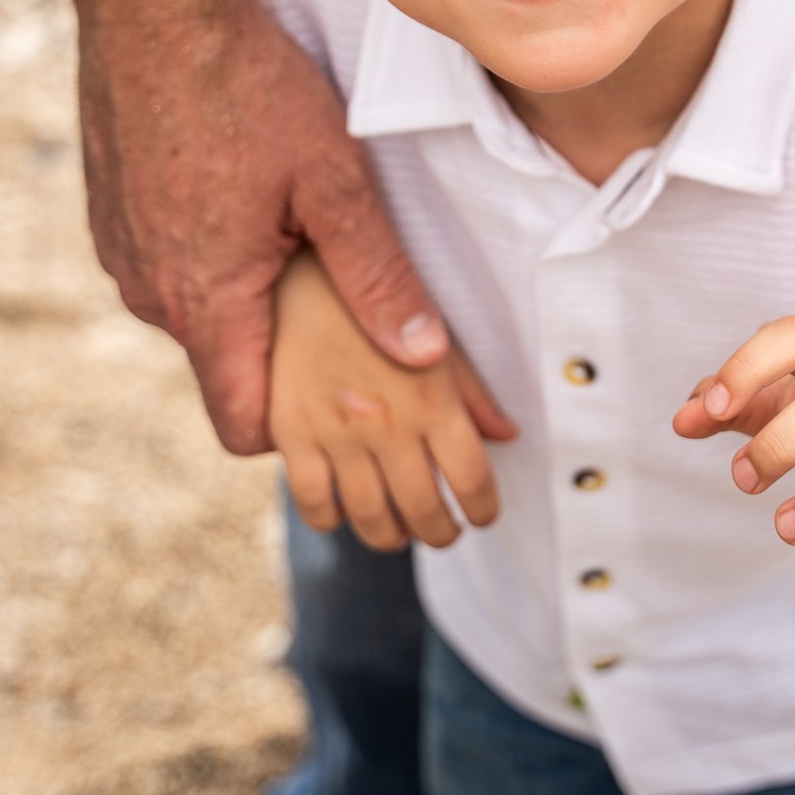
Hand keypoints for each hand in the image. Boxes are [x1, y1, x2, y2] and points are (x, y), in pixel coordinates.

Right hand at [43, 0, 516, 456]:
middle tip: (343, 310)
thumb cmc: (247, 86)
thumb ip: (378, 275)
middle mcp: (152, 293)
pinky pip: (168, 267)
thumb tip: (425, 355)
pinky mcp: (113, 218)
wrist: (155, 6)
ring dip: (246, 296)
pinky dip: (210, 255)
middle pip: (225, 368)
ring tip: (302, 245)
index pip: (244, 425)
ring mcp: (124, 256)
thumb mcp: (335, 181)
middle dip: (285, 356)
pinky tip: (251, 203)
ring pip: (197, 313)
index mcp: (207, 300)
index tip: (347, 402)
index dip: (299, 431)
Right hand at [270, 251, 502, 549]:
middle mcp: (384, 421)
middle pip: (423, 508)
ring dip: (392, 536)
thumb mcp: (435, 320)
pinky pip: (312, 500)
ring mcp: (333, 431)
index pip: (471, 477)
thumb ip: (469, 383)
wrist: (291, 258)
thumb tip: (506, 433)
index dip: (483, 507)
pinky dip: (331, 518)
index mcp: (430, 394)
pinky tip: (342, 512)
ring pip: (369, 516)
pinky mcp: (289, 430)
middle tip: (447, 532)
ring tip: (401, 533)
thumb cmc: (373, 283)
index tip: (484, 514)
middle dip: (442, 531)